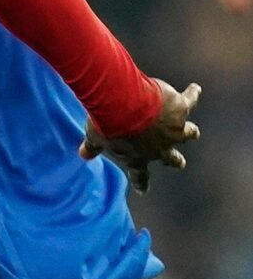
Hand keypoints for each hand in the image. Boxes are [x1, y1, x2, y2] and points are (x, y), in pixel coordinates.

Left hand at [80, 79, 200, 193]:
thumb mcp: (95, 137)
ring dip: (190, 132)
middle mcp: (159, 148)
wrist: (122, 105)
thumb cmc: (106, 123)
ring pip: (188, 133)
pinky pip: (190, 100)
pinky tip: (194, 89)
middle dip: (176, 161)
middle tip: (180, 163)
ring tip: (193, 131)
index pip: (139, 176)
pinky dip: (192, 94)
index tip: (143, 189)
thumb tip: (83, 154)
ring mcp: (173, 129)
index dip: (141, 183)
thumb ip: (92, 147)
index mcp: (137, 159)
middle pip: (171, 159)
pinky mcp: (181, 109)